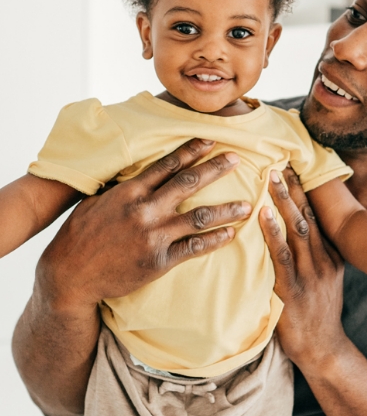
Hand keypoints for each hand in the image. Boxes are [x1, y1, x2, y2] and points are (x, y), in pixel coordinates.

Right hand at [38, 139, 250, 311]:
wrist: (70, 274)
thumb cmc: (80, 234)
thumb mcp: (97, 201)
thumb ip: (123, 187)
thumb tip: (139, 172)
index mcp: (129, 192)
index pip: (167, 165)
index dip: (191, 151)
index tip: (211, 141)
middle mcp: (145, 210)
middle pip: (188, 184)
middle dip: (215, 169)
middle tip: (236, 160)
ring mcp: (153, 236)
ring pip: (198, 217)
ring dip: (226, 210)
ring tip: (247, 205)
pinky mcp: (158, 261)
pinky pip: (194, 248)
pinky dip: (215, 240)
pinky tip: (231, 234)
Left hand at [259, 167, 346, 370]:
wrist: (324, 348)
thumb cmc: (317, 313)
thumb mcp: (324, 281)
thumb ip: (313, 257)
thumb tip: (294, 233)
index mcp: (331, 256)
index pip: (316, 215)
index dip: (303, 190)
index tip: (292, 168)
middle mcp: (324, 260)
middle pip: (308, 215)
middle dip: (293, 187)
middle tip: (279, 162)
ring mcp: (310, 274)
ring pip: (297, 228)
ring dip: (283, 201)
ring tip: (270, 177)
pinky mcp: (294, 289)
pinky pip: (281, 255)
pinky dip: (272, 232)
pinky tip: (262, 214)